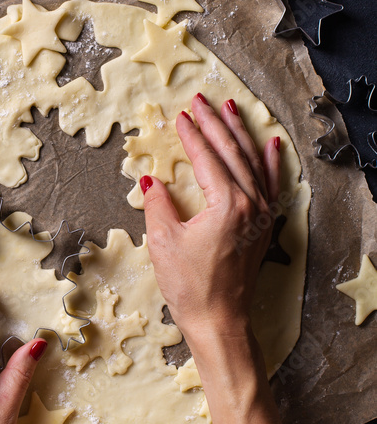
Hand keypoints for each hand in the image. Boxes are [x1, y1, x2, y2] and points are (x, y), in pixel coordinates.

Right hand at [141, 94, 279, 351]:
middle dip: (216, 124)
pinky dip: (270, 162)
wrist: (220, 322)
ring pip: (253, 162)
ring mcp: (261, 215)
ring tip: (231, 110)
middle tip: (202, 101)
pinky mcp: (264, 227)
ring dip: (240, 134)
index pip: (208, 158)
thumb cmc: (191, 287)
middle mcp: (251, 205)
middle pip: (233, 153)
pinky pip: (270, 184)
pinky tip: (270, 145)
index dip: (192, 135)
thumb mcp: (164, 243)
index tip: (180, 116)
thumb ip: (158, 205)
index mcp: (227, 205)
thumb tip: (152, 181)